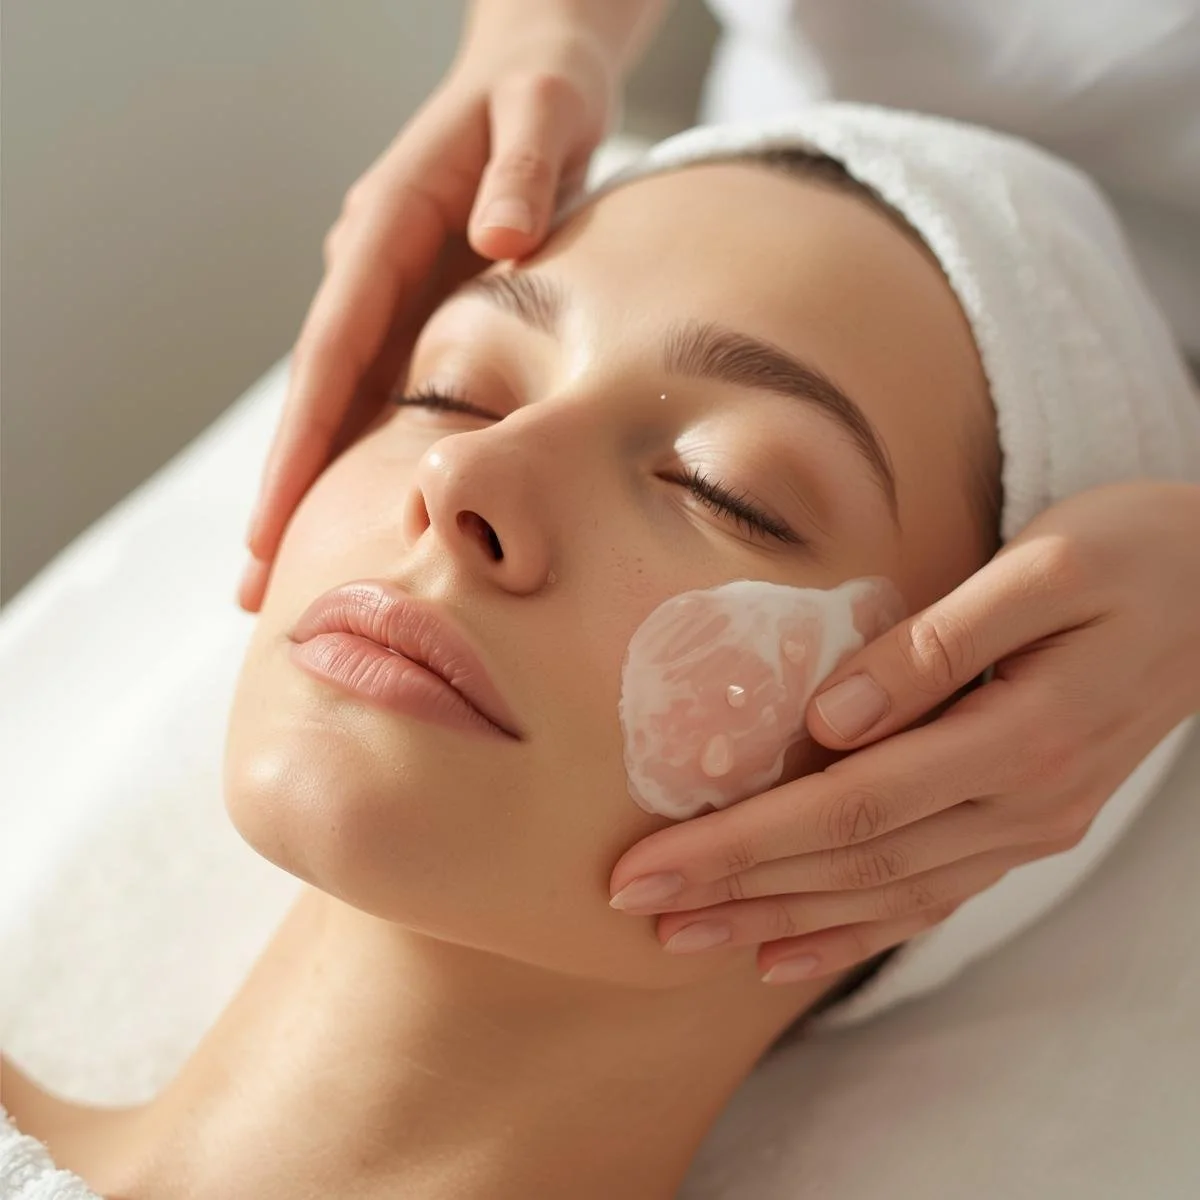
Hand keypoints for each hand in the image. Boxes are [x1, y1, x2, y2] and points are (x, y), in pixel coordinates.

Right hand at [238, 29, 614, 611]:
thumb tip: (500, 239)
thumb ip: (525, 170)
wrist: (538, 73)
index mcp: (385, 231)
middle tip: (256, 587)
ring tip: (292, 573)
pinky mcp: (423, 311)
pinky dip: (366, 455)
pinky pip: (386, 394)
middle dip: (286, 490)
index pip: (330, 353)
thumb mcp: (545, 111)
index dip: (298, 443)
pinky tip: (365, 513)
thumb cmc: (541, 91)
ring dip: (317, 486)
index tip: (270, 523)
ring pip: (344, 404)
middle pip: (318, 397)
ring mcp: (393, 296)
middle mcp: (373, 273)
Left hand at [608, 481, 1199, 983]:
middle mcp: (1022, 801)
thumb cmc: (1130, 555)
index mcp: (1020, 734)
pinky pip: (930, 897)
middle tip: (636, 908)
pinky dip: (854, 932)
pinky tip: (789, 951)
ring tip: (689, 939)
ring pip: (884, 893)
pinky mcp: (1025, 824)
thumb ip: (940, 644)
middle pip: (852, 862)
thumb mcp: (1045, 569)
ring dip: (779, 920)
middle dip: (735, 889)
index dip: (741, 843)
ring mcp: (1028, 824)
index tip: (649, 864)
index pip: (848, 807)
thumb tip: (834, 716)